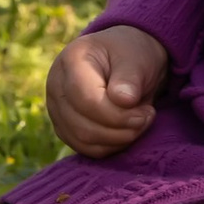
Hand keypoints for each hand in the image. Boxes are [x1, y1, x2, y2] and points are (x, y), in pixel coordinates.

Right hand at [46, 22, 169, 157]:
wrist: (126, 60)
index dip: (118, 115)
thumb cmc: (132, 55)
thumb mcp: (138, 58)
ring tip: (139, 122)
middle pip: (83, 125)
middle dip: (121, 130)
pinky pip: (85, 148)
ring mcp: (56, 108)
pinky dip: (111, 146)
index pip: (87, 100)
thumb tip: (124, 100)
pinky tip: (127, 131)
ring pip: (83, 140)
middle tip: (146, 117)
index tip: (147, 112)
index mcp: (71, 60)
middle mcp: (56, 85)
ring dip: (118, 140)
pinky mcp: (64, 127)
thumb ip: (130, 78)